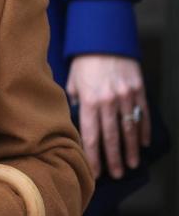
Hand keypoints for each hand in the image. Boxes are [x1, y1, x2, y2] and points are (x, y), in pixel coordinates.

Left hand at [66, 54, 150, 178]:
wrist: (104, 40)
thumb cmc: (83, 62)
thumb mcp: (72, 82)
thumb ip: (74, 104)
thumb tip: (76, 121)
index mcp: (89, 101)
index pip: (91, 135)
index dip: (93, 155)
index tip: (95, 171)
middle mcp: (109, 101)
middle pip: (111, 136)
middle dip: (112, 158)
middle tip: (114, 174)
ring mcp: (126, 97)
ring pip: (129, 129)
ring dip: (130, 149)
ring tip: (129, 165)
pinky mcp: (138, 91)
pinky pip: (142, 115)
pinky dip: (143, 131)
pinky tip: (142, 144)